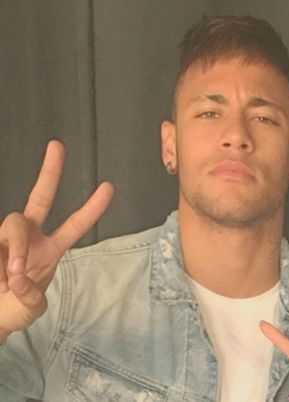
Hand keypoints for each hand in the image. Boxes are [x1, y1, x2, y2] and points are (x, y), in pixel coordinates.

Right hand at [0, 140, 112, 339]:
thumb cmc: (14, 310)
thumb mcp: (31, 309)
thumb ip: (31, 298)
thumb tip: (21, 281)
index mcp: (49, 249)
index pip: (75, 224)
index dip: (92, 207)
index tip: (109, 186)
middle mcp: (29, 237)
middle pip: (40, 198)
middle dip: (50, 172)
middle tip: (58, 146)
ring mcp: (6, 237)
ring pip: (13, 224)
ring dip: (14, 252)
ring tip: (9, 281)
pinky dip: (0, 264)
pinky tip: (0, 281)